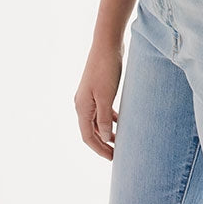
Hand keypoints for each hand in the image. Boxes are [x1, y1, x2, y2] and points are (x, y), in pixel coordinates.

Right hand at [74, 43, 123, 160]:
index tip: (112, 158)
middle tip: (117, 154)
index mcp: (82, 107)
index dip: (99, 149)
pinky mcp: (98, 88)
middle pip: (91, 130)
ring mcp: (89, 96)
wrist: (107, 44)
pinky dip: (110, 118)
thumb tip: (105, 137)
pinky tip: (120, 121)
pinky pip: (102, 110)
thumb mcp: (106, 97)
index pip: (88, 136)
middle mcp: (82, 103)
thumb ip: (105, 119)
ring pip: (97, 120)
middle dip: (103, 143)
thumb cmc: (106, 69)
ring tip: (120, 140)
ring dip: (107, 131)